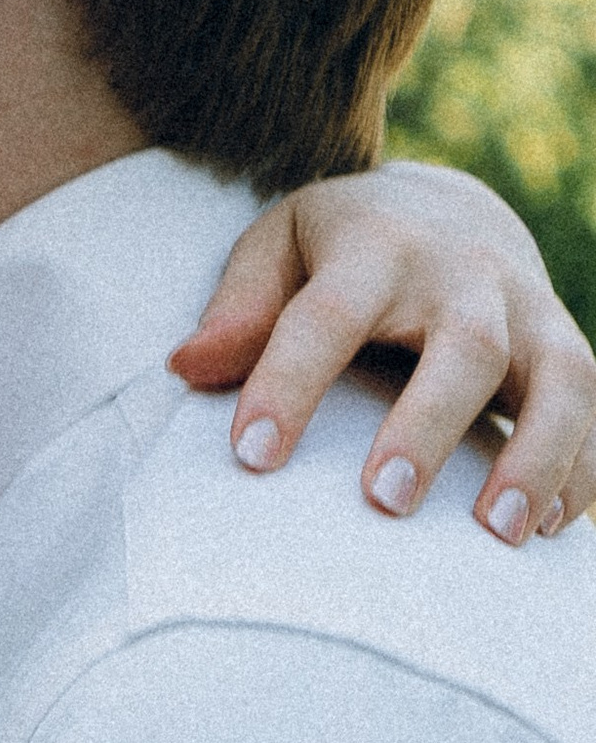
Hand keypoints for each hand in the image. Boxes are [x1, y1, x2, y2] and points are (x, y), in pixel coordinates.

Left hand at [170, 160, 595, 542]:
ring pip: (560, 379)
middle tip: (386, 501)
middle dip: (428, 424)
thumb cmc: (341, 246)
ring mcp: (530, 310)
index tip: (250, 455)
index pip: (327, 313)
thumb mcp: (279, 245)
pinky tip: (549, 531)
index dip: (288, 381)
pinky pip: (595, 411)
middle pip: (464, 345)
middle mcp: (466, 273)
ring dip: (537, 456)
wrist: (448, 207)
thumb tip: (187, 368)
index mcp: (377, 244)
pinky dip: (582, 470)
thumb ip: (238, 306)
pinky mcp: (569, 346)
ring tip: (499, 534)